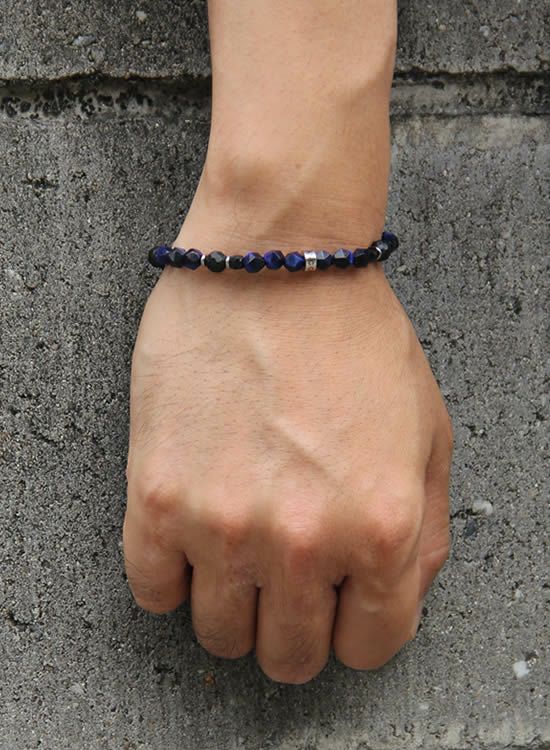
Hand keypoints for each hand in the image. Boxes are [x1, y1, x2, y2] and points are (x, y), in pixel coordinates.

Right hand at [123, 246, 451, 683]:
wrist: (276, 260)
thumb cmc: (356, 336)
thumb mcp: (430, 433)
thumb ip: (427, 534)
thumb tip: (394, 599)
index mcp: (382, 527)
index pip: (370, 646)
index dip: (357, 628)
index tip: (340, 604)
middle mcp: (305, 540)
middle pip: (290, 655)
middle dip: (295, 626)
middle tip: (288, 581)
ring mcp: (224, 523)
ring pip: (219, 636)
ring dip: (235, 606)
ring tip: (240, 552)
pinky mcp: (157, 495)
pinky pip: (153, 591)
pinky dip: (173, 578)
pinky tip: (192, 535)